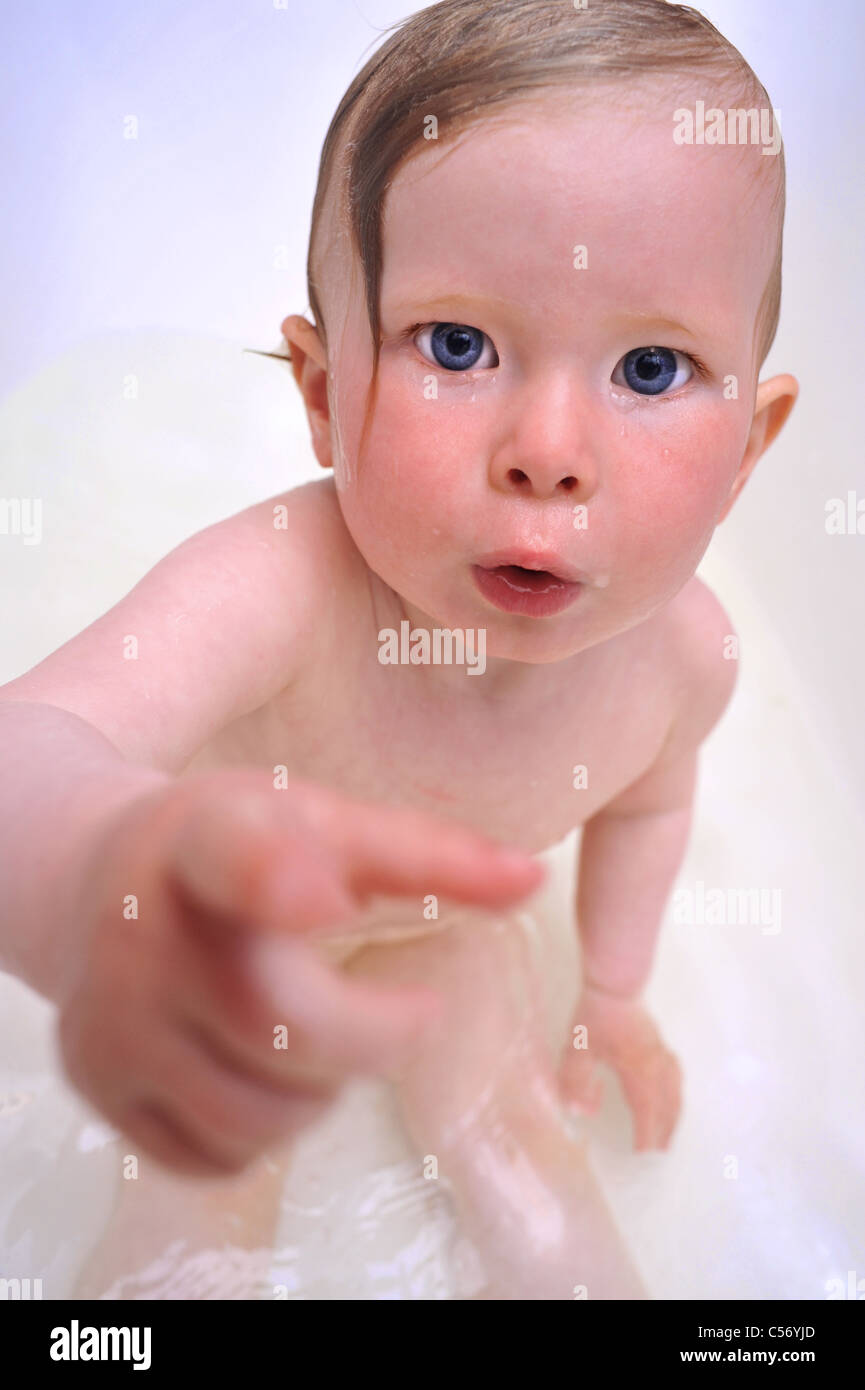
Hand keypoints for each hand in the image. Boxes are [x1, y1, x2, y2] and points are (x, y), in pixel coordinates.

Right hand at [56, 768, 543, 1177]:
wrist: (95, 880)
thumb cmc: (237, 847)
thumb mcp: (325, 822)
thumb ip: (428, 853)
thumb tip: (531, 881)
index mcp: (206, 843)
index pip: (233, 860)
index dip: (275, 878)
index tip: (320, 896)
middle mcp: (141, 934)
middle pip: (287, 1028)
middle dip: (370, 1036)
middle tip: (397, 1013)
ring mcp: (109, 1019)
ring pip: (260, 1116)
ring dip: (320, 1090)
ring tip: (313, 1030)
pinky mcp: (97, 1087)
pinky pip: (218, 1157)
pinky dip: (264, 1130)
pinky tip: (259, 1066)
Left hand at [557, 984, 681, 1150]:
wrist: (615, 983)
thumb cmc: (595, 1015)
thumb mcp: (578, 1049)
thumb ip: (577, 1082)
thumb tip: (581, 1113)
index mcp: (639, 1071)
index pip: (646, 1110)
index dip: (646, 1133)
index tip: (642, 1153)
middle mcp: (656, 1065)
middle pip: (667, 1104)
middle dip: (664, 1130)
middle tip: (660, 1151)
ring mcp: (662, 1053)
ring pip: (675, 1091)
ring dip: (673, 1114)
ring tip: (669, 1130)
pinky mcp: (660, 1043)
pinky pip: (676, 1076)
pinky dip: (676, 1094)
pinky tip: (671, 1094)